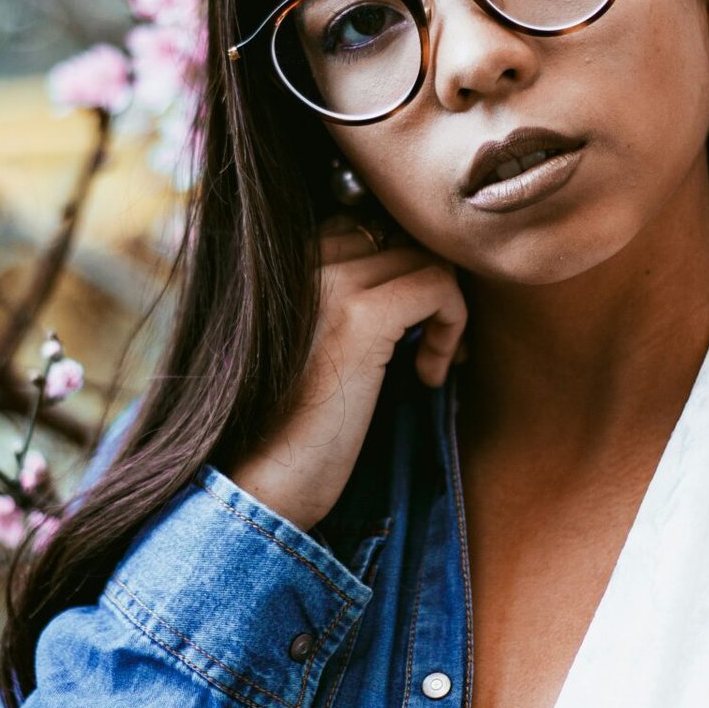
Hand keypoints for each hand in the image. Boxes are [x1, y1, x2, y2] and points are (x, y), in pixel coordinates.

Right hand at [229, 214, 466, 535]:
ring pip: (426, 256)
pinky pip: (439, 287)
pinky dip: (451, 329)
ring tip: (430, 365)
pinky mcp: (360, 317)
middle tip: (434, 345)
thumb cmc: (286, 427)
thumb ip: (340, 297)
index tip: (408, 325)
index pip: (364, 223)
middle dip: (430, 286)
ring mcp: (330, 282)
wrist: (257, 485)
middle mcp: (301, 258)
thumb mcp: (311, 343)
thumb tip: (410, 268)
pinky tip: (428, 378)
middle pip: (400, 233)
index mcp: (281, 261)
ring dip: (445, 310)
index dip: (400, 268)